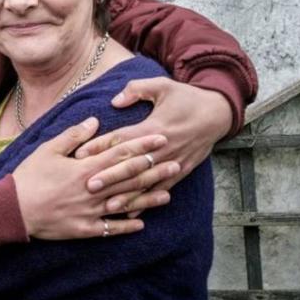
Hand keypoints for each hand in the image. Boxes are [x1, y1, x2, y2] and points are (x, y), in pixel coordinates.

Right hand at [12, 118, 175, 239]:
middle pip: (130, 178)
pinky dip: (126, 226)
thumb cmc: (29, 177)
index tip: (161, 138)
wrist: (13, 210)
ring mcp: (90, 211)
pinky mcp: (84, 229)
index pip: (121, 153)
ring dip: (148, 198)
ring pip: (125, 203)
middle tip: (176, 161)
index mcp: (85, 168)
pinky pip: (110, 228)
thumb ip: (74, 136)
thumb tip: (95, 120)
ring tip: (168, 193)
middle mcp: (93, 190)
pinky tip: (142, 223)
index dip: (143, 145)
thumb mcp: (48, 150)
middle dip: (154, 169)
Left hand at [75, 77, 230, 206]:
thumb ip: (136, 90)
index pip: (122, 139)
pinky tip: (132, 213)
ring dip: (127, 195)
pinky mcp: (181, 171)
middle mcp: (162, 147)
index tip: (80, 154)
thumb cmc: (186, 97)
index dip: (101, 147)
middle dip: (109, 176)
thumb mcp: (162, 86)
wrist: (218, 113)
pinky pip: (161, 189)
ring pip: (145, 182)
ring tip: (108, 207)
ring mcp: (172, 162)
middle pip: (131, 165)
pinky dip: (147, 201)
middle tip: (88, 186)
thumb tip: (114, 101)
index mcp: (154, 127)